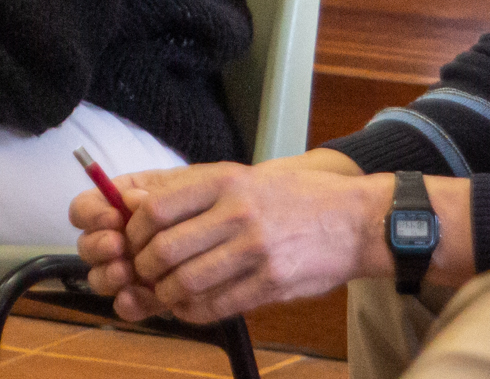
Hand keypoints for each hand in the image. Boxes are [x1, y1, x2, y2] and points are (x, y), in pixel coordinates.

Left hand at [72, 154, 388, 324]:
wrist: (356, 221)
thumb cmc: (296, 198)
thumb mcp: (246, 177)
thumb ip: (194, 190)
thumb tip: (134, 201)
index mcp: (227, 181)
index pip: (155, 208)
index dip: (133, 232)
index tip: (134, 242)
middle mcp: (238, 212)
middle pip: (163, 249)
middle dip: (143, 269)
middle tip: (144, 274)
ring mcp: (254, 250)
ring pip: (184, 282)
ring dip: (165, 295)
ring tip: (166, 293)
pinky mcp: (270, 283)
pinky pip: (215, 306)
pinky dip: (193, 311)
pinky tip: (192, 306)